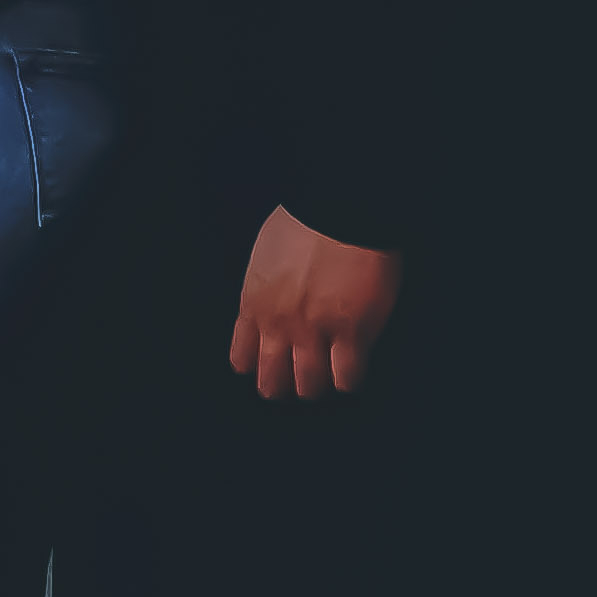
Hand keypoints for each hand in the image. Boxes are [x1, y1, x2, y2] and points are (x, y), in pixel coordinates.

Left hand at [229, 205, 404, 401]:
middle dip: (285, 387)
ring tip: (328, 378)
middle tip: (297, 383)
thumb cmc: (305, 221)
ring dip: (319, 384)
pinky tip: (354, 371)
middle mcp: (278, 324)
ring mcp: (314, 332)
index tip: (268, 369)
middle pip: (272, 381)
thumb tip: (273, 303)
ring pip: (310, 386)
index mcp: (253, 303)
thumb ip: (266, 289)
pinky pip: (347, 377)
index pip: (242, 357)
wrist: (340, 209)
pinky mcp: (351, 333)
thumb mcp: (265, 256)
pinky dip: (350, 380)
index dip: (257, 367)